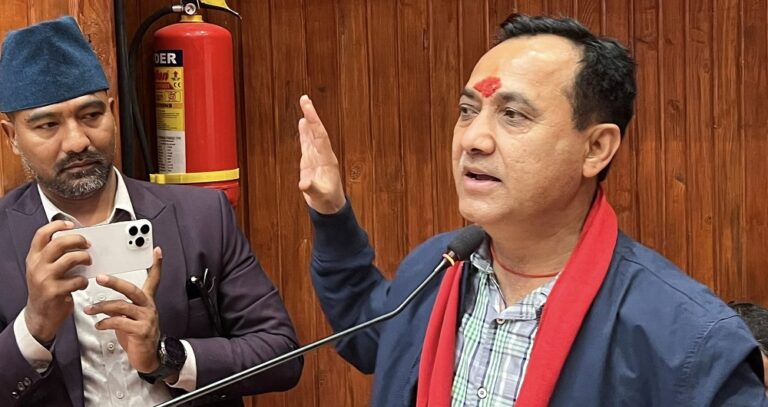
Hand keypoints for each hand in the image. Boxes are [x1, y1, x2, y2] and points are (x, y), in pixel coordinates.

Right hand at [25, 220, 90, 343]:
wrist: (40, 316)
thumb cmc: (46, 290)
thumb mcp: (43, 270)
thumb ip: (54, 256)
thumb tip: (78, 242)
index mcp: (34, 258)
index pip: (42, 234)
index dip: (57, 225)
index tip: (71, 224)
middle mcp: (37, 266)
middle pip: (59, 243)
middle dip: (78, 240)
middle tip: (87, 244)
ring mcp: (44, 278)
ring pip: (70, 258)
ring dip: (84, 258)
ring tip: (88, 262)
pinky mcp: (54, 291)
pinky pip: (77, 279)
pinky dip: (84, 280)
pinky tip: (82, 283)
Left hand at [85, 247, 162, 372]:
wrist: (149, 358)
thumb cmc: (138, 336)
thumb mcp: (130, 317)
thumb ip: (121, 306)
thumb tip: (104, 301)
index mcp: (147, 301)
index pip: (154, 279)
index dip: (156, 265)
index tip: (156, 251)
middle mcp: (148, 307)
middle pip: (132, 289)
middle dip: (115, 282)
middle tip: (100, 277)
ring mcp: (146, 319)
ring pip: (122, 306)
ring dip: (102, 307)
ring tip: (90, 309)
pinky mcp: (141, 331)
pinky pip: (120, 322)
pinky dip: (106, 322)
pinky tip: (99, 324)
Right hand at [298, 95, 345, 213]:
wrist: (330, 206)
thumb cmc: (327, 200)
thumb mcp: (320, 195)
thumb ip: (312, 188)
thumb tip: (303, 184)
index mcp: (327, 159)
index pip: (320, 137)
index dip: (314, 123)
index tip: (308, 110)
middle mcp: (323, 154)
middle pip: (317, 130)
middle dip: (311, 114)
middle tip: (304, 98)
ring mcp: (317, 156)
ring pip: (312, 134)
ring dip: (309, 119)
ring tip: (305, 103)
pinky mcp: (311, 160)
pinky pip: (308, 142)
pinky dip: (305, 132)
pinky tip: (302, 122)